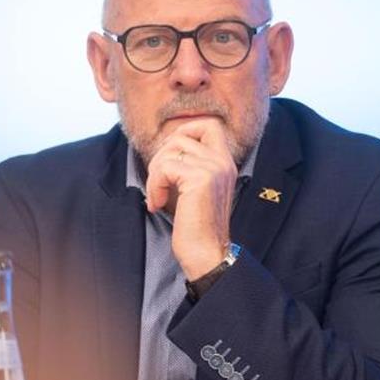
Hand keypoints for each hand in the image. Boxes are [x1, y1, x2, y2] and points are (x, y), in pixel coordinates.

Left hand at [144, 117, 237, 279]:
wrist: (207, 254)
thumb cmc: (196, 227)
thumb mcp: (194, 189)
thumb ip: (188, 166)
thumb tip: (163, 147)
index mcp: (225, 163)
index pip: (209, 125)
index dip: (185, 131)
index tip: (170, 158)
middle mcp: (223, 162)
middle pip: (181, 134)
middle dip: (160, 156)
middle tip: (157, 182)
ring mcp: (213, 168)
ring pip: (170, 150)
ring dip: (155, 173)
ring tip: (156, 196)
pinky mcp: (200, 179)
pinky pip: (165, 167)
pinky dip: (154, 185)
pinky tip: (157, 204)